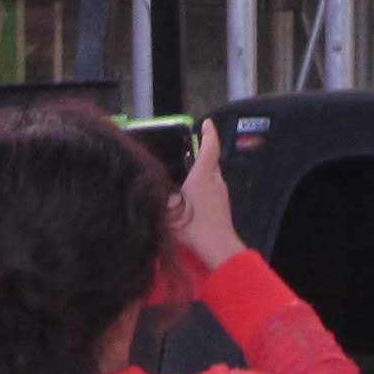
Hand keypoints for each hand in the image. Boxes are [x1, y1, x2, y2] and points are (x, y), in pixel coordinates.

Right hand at [172, 128, 243, 271]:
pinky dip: (203, 189)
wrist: (218, 250)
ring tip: (186, 177)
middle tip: (190, 151)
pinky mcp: (222, 210)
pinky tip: (191, 201)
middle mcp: (216, 182)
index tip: (206, 123)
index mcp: (205, 175)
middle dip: (203, 155)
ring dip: (202, 174)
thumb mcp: (169, 209)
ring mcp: (222, 197)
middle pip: (212, 162)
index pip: (210, 147)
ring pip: (212, 178)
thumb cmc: (194, 226)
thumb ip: (160, 195)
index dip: (208, 133)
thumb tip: (151, 186)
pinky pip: (212, 192)